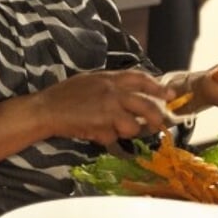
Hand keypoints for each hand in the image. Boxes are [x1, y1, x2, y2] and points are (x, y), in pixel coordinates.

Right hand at [35, 69, 173, 143]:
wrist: (46, 109)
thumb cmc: (65, 95)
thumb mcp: (90, 81)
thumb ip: (111, 85)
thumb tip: (131, 93)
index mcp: (110, 78)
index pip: (141, 79)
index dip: (158, 87)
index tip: (170, 95)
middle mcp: (112, 92)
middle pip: (146, 105)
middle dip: (156, 117)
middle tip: (159, 124)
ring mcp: (108, 110)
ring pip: (133, 126)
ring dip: (127, 132)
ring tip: (113, 129)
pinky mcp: (102, 127)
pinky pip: (114, 138)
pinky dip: (107, 139)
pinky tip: (94, 132)